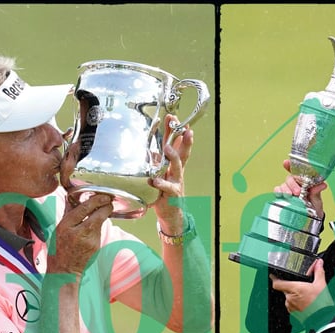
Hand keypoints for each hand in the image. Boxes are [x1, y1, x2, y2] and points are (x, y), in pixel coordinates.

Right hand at [50, 193, 113, 275]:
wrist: (64, 271)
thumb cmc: (58, 250)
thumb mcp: (58, 230)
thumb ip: (68, 215)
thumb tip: (71, 199)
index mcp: (65, 226)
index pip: (82, 209)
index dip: (95, 201)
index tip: (102, 196)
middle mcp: (77, 233)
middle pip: (96, 215)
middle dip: (105, 206)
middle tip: (108, 201)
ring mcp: (88, 240)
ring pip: (100, 223)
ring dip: (103, 215)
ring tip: (104, 210)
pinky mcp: (95, 246)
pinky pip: (99, 232)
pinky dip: (99, 227)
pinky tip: (96, 225)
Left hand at [151, 114, 193, 232]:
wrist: (171, 213)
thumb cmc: (164, 192)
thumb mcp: (160, 173)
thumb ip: (157, 161)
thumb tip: (150, 147)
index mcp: (172, 165)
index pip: (176, 145)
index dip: (176, 131)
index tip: (174, 117)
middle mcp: (176, 172)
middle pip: (183, 153)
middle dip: (184, 140)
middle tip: (183, 129)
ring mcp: (176, 182)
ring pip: (178, 167)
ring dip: (174, 157)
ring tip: (168, 148)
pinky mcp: (172, 194)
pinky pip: (168, 188)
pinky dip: (161, 184)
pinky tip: (155, 181)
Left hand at [269, 259, 327, 313]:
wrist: (323, 317)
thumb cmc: (321, 303)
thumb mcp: (321, 284)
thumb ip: (318, 272)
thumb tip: (319, 264)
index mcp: (295, 289)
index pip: (277, 284)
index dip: (274, 279)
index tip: (274, 276)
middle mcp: (290, 298)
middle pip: (284, 289)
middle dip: (291, 287)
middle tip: (300, 287)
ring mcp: (291, 306)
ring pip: (288, 297)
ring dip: (293, 295)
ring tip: (304, 296)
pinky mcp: (293, 313)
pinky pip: (291, 305)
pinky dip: (296, 303)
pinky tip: (304, 302)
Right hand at [274, 159, 326, 219]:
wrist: (311, 217)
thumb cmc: (314, 205)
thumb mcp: (317, 198)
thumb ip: (317, 191)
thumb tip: (323, 185)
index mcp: (303, 180)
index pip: (296, 170)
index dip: (290, 165)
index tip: (286, 163)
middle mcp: (295, 183)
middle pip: (290, 179)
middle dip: (292, 184)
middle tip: (297, 192)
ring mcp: (288, 189)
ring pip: (283, 185)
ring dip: (285, 189)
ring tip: (290, 195)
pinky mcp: (282, 196)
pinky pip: (277, 191)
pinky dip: (278, 192)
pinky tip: (281, 195)